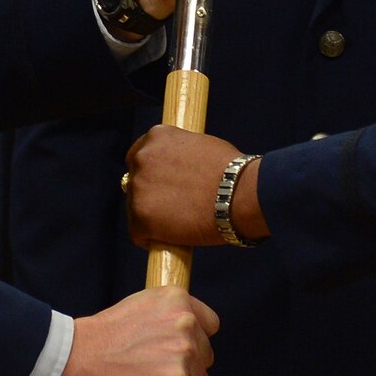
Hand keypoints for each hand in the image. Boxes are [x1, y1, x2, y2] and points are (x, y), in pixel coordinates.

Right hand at [53, 283, 219, 375]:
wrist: (77, 356)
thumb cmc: (102, 335)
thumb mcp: (140, 306)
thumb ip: (166, 315)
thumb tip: (186, 332)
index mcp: (177, 298)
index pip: (210, 324)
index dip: (195, 341)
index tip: (177, 352)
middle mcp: (186, 321)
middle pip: (206, 356)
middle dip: (187, 367)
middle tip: (156, 372)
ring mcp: (184, 352)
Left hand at [124, 124, 268, 246]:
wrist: (240, 195)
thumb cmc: (232, 171)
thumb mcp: (201, 145)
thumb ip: (180, 154)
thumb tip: (176, 167)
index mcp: (156, 137)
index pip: (140, 154)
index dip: (152, 172)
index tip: (163, 184)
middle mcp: (142, 158)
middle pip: (135, 180)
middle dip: (150, 192)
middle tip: (172, 206)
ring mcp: (138, 189)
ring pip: (135, 207)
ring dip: (151, 215)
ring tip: (177, 224)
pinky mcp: (140, 218)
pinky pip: (138, 233)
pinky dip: (151, 238)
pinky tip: (169, 239)